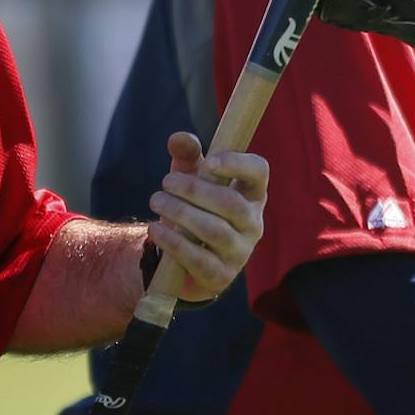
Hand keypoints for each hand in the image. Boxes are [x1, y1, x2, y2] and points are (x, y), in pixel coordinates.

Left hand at [147, 130, 268, 301]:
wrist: (186, 259)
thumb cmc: (195, 208)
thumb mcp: (191, 179)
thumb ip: (187, 156)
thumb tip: (178, 138)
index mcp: (251, 194)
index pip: (259, 172)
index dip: (237, 163)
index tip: (208, 162)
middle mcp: (253, 223)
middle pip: (231, 203)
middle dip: (194, 190)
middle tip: (165, 182)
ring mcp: (240, 252)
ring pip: (215, 231)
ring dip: (181, 213)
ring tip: (156, 201)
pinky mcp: (221, 275)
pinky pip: (199, 259)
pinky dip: (174, 242)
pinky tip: (155, 229)